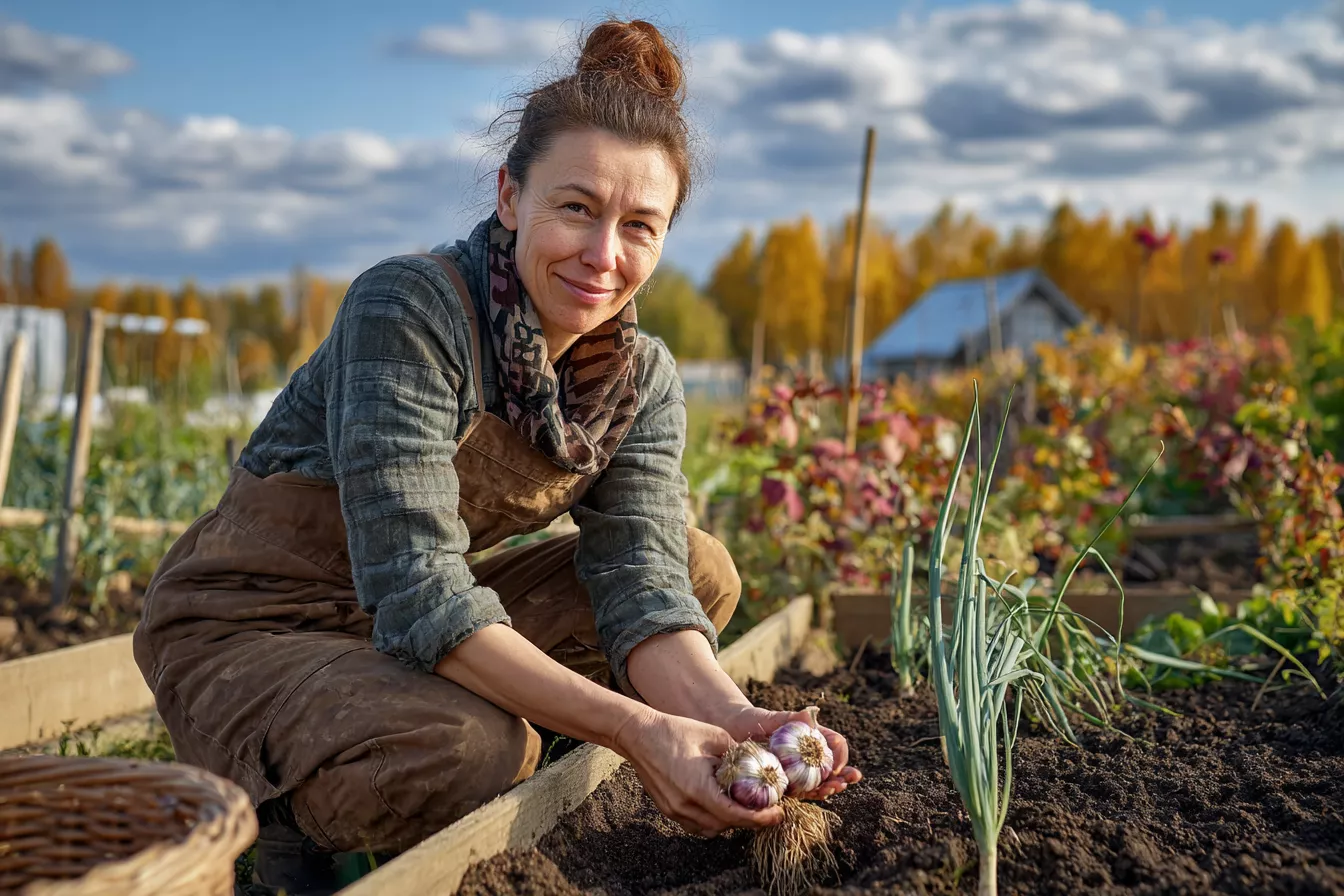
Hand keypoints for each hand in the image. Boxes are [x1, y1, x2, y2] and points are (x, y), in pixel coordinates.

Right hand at [611, 706, 784, 837]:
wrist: (637, 733)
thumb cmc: (674, 730)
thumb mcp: (714, 735)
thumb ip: (736, 752)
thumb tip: (754, 762)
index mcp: (698, 789)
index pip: (735, 815)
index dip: (760, 818)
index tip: (778, 814)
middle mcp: (685, 805)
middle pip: (725, 825)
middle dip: (748, 820)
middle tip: (767, 809)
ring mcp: (674, 810)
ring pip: (710, 828)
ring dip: (729, 821)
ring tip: (745, 807)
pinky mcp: (667, 808)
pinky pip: (696, 823)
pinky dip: (712, 818)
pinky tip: (720, 804)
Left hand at [716, 705, 861, 800]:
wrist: (729, 733)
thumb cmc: (751, 721)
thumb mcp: (770, 718)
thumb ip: (789, 718)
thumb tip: (808, 714)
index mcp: (809, 736)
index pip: (834, 744)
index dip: (840, 754)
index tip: (837, 763)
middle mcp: (805, 755)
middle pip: (830, 767)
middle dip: (842, 775)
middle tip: (846, 781)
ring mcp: (796, 771)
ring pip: (818, 781)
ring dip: (829, 787)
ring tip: (834, 789)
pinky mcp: (783, 784)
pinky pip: (799, 791)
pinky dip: (810, 794)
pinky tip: (817, 795)